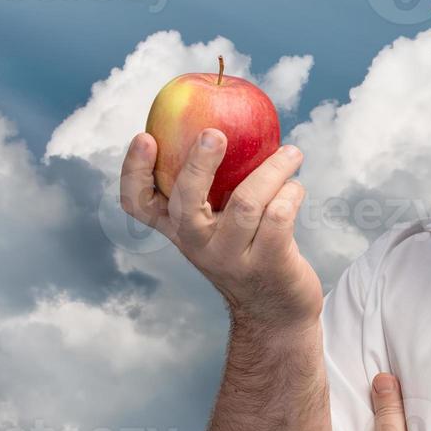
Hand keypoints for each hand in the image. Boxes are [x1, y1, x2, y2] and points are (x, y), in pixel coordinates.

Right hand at [119, 130, 322, 328]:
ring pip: (246, 202)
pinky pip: (279, 217)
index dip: (134, 170)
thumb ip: (214, 186)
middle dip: (199, 164)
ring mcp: (231, 258)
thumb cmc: (247, 251)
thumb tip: (225, 117)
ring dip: (273, 169)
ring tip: (292, 153)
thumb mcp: (219, 225)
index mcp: (178, 229)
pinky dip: (292, 193)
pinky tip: (296, 186)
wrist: (276, 313)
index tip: (144, 136)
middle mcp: (197, 245)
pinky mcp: (268, 264)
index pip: (138, 203)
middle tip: (215, 133)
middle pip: (185, 201)